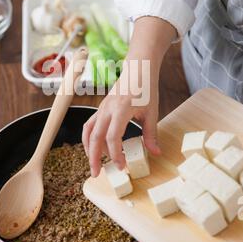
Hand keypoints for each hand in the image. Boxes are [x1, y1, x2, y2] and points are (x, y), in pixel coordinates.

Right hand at [82, 16, 175, 177]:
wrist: (138, 67)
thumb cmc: (146, 86)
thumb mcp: (152, 112)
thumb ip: (151, 134)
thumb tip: (154, 153)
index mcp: (121, 109)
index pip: (112, 136)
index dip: (115, 153)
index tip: (122, 166)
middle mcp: (107, 109)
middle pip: (94, 137)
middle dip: (94, 158)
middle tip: (97, 174)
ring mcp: (102, 108)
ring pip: (88, 131)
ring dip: (88, 149)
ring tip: (94, 164)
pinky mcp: (101, 108)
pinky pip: (90, 125)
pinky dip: (90, 138)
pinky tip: (96, 148)